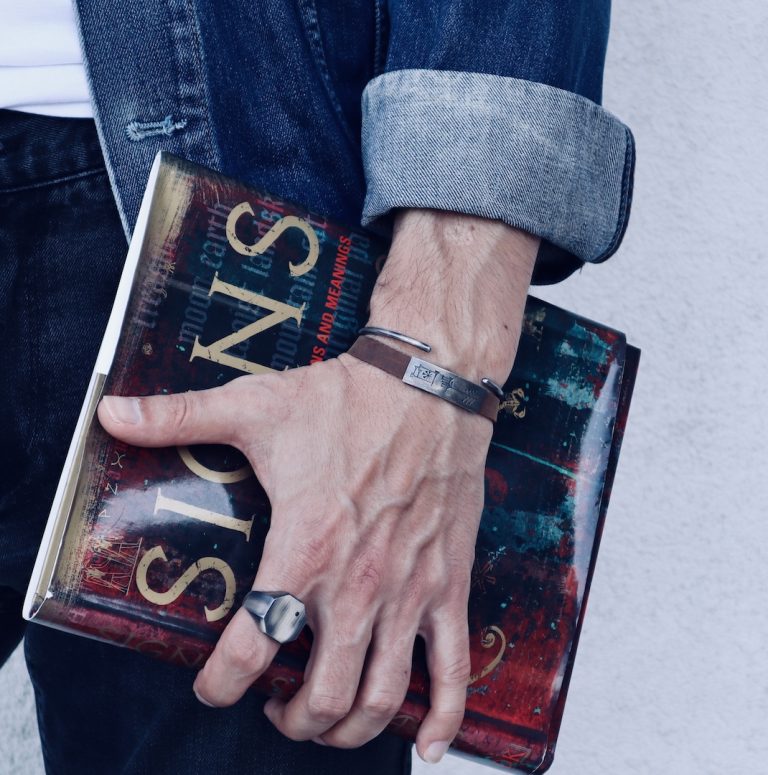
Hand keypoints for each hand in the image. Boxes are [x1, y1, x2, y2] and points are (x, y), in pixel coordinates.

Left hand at [98, 209, 537, 762]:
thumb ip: (180, 417)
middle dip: (292, 719)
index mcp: (304, 548)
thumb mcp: (257, 406)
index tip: (213, 689)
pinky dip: (443, 717)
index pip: (252, 647)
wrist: (430, 386)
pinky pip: (455, 669)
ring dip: (349, 729)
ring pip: (381, 696)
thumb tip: (109, 412)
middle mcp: (357, 585)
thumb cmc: (347, 400)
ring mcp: (409, 590)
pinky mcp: (450, 584)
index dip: (221, 684)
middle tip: (276, 708)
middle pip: (323, 695)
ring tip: (328, 720)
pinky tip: (429, 742)